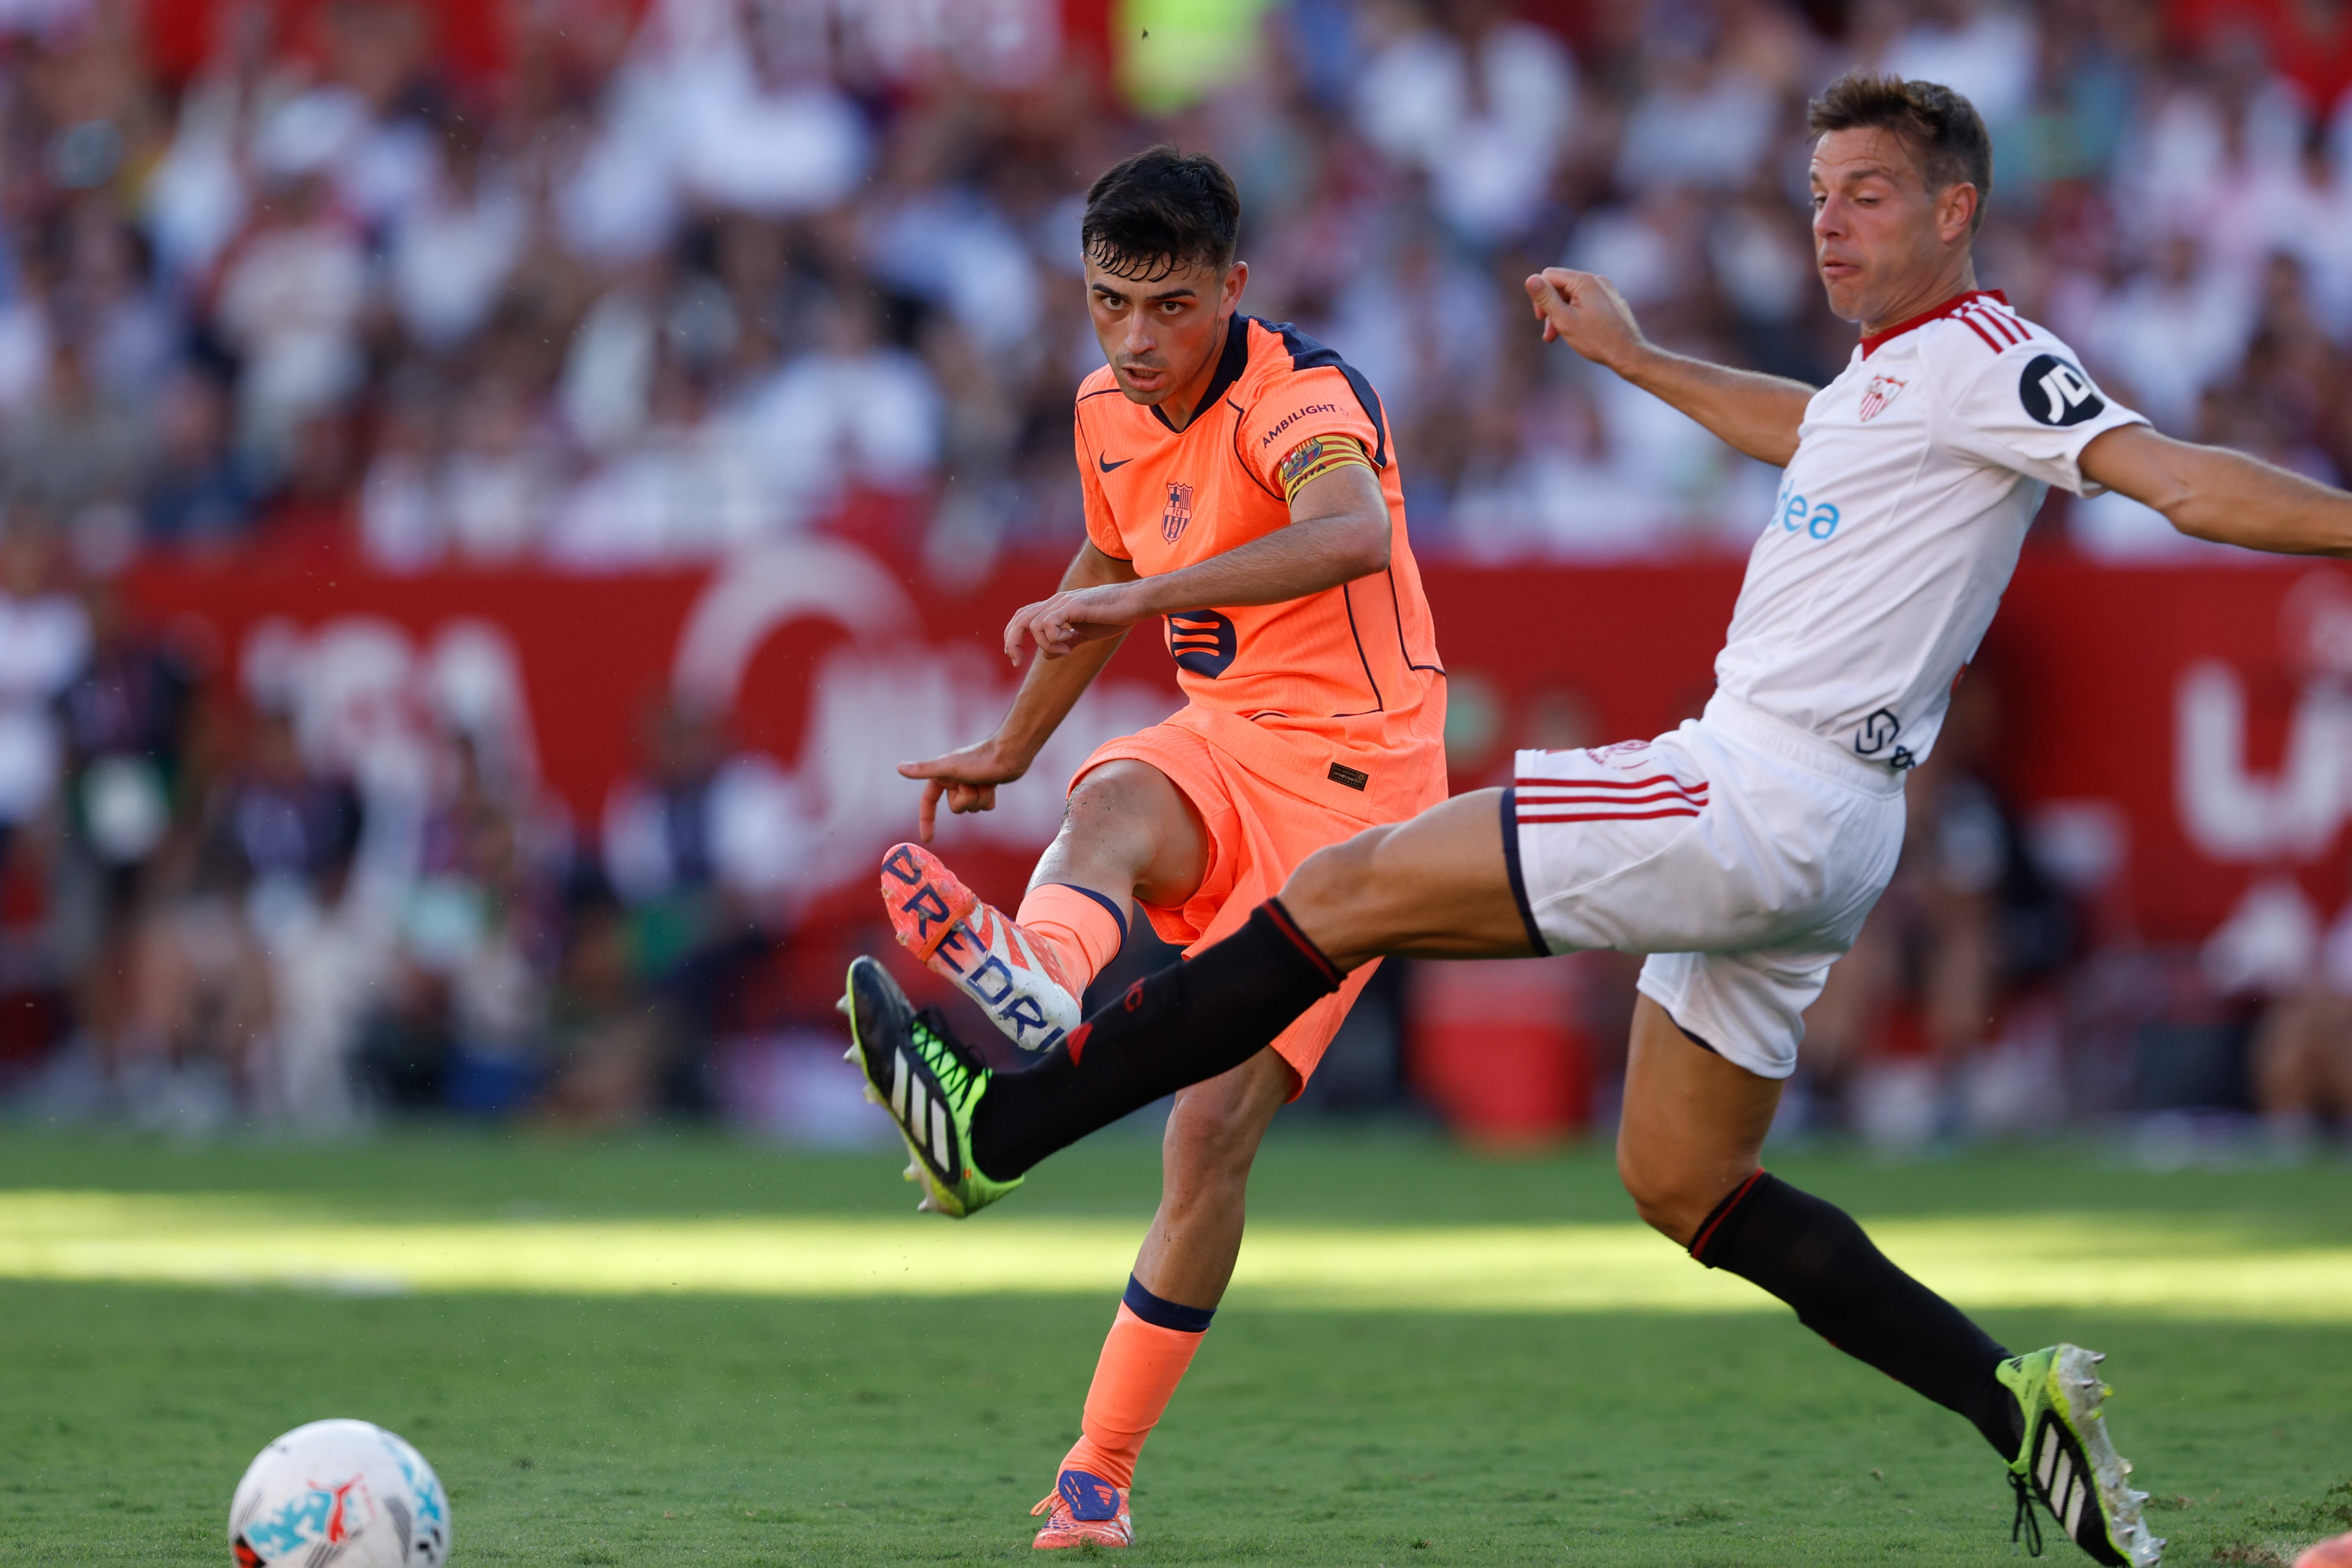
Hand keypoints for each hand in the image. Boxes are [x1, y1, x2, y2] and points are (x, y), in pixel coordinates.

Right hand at [897, 737, 1030, 842]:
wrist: (1009, 753)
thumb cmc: (978, 759)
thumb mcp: (948, 767)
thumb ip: (923, 770)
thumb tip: (899, 767)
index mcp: (942, 775)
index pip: (928, 800)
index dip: (927, 819)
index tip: (928, 838)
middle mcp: (955, 780)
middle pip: (956, 807)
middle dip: (967, 799)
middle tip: (973, 783)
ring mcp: (971, 784)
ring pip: (972, 808)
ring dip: (980, 797)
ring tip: (986, 782)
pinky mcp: (986, 787)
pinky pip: (985, 807)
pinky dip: (989, 799)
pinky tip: (994, 786)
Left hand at [1002, 580, 1150, 663]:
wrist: (1135, 602)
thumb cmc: (1114, 616)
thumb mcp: (1085, 633)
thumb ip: (1067, 641)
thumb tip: (1048, 655)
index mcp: (1056, 607)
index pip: (1023, 617)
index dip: (1013, 637)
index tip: (1017, 660)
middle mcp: (1055, 602)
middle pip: (1019, 618)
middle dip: (1011, 642)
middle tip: (1016, 663)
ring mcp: (1064, 602)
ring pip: (1033, 625)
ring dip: (1045, 645)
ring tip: (1066, 652)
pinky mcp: (1074, 606)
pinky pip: (1049, 624)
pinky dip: (1054, 640)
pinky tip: (1070, 644)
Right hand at [1525, 267, 1646, 371]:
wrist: (1629, 353)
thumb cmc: (1596, 339)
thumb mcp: (1563, 319)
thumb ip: (1545, 298)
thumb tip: (1530, 279)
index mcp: (1584, 281)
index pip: (1548, 276)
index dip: (1540, 296)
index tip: (1541, 319)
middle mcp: (1596, 280)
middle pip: (1560, 286)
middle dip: (1551, 308)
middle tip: (1549, 334)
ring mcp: (1606, 289)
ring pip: (1573, 295)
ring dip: (1562, 313)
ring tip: (1560, 336)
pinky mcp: (1611, 300)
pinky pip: (1586, 301)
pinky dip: (1576, 314)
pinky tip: (1577, 331)